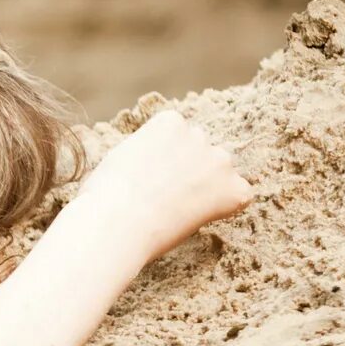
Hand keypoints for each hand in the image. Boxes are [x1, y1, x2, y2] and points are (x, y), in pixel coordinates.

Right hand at [77, 106, 251, 256]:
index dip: (162, 160)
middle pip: (200, 151)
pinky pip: (240, 196)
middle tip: (161, 197)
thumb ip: (147, 150)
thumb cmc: (104, 196)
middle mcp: (199, 135)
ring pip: (220, 172)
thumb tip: (155, 161)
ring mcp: (219, 161)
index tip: (147, 178)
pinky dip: (226, 207)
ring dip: (206, 187)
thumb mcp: (120, 157)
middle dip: (187, 169)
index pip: (177, 136)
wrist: (116, 223)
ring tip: (176, 210)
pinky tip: (199, 217)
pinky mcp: (233, 189)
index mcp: (169, 122)